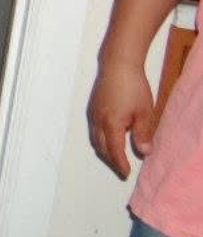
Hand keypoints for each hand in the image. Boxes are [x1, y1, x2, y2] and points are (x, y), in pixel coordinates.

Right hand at [87, 59, 155, 179]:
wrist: (118, 63)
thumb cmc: (133, 86)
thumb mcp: (144, 111)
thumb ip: (142, 134)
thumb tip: (144, 152)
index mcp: (111, 125)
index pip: (115, 151)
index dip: (120, 164)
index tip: (126, 173)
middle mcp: (98, 121)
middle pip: (101, 148)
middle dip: (111, 160)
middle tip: (121, 167)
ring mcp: (93, 114)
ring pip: (95, 139)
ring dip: (104, 150)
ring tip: (115, 154)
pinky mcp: (92, 107)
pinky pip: (93, 130)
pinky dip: (100, 139)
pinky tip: (111, 135)